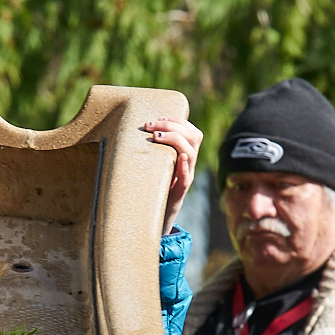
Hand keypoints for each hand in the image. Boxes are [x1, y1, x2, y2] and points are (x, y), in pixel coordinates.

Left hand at [141, 117, 201, 233]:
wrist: (157, 216)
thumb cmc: (154, 185)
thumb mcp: (156, 164)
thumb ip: (155, 149)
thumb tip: (140, 128)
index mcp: (185, 156)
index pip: (192, 131)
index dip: (178, 121)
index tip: (160, 118)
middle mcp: (189, 164)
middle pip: (194, 137)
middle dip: (172, 126)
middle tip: (150, 126)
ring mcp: (186, 178)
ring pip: (191, 153)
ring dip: (175, 140)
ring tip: (156, 137)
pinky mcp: (180, 192)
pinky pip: (187, 178)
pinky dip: (184, 166)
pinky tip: (180, 157)